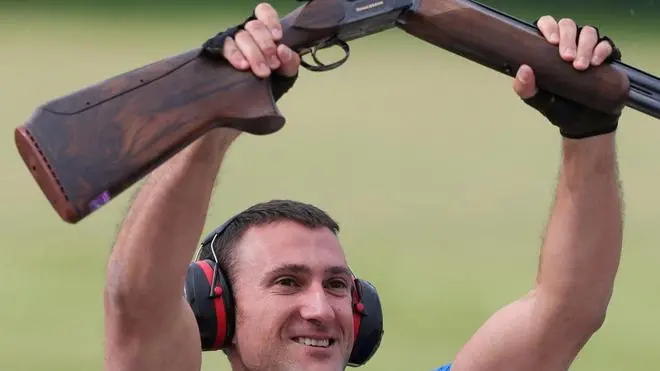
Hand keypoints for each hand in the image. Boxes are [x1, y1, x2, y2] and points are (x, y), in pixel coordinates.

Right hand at [222, 3, 300, 78]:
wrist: (262, 95)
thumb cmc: (274, 75)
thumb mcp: (287, 69)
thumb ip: (290, 60)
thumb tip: (282, 50)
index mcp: (265, 29)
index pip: (264, 12)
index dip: (271, 22)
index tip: (277, 37)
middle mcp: (248, 31)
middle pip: (254, 27)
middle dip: (266, 46)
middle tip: (273, 65)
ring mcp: (235, 40)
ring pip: (241, 37)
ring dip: (253, 54)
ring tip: (262, 72)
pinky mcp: (223, 52)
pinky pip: (226, 48)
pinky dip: (235, 56)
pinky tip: (243, 66)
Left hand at [512, 16, 622, 138]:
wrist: (583, 124)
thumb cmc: (558, 107)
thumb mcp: (537, 100)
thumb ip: (525, 88)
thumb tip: (523, 70)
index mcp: (548, 49)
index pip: (547, 26)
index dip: (549, 27)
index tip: (551, 41)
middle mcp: (568, 45)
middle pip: (568, 26)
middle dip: (568, 38)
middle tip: (567, 58)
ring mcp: (587, 49)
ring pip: (588, 32)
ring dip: (585, 46)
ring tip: (580, 66)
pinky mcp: (604, 57)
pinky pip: (606, 44)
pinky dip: (601, 50)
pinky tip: (596, 62)